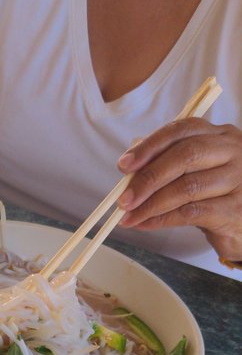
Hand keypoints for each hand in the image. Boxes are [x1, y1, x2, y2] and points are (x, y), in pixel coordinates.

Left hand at [117, 118, 241, 262]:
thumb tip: (130, 166)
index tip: (124, 165)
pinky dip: (163, 219)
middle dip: (148, 177)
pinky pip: (191, 213)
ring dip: (151, 204)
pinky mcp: (234, 210)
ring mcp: (238, 180)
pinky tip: (146, 224)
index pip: (182, 130)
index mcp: (220, 135)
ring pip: (187, 187)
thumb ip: (167, 162)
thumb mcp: (195, 172)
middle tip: (123, 198)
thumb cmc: (215, 196)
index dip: (150, 146)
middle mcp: (233, 152)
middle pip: (185, 156)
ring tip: (129, 216)